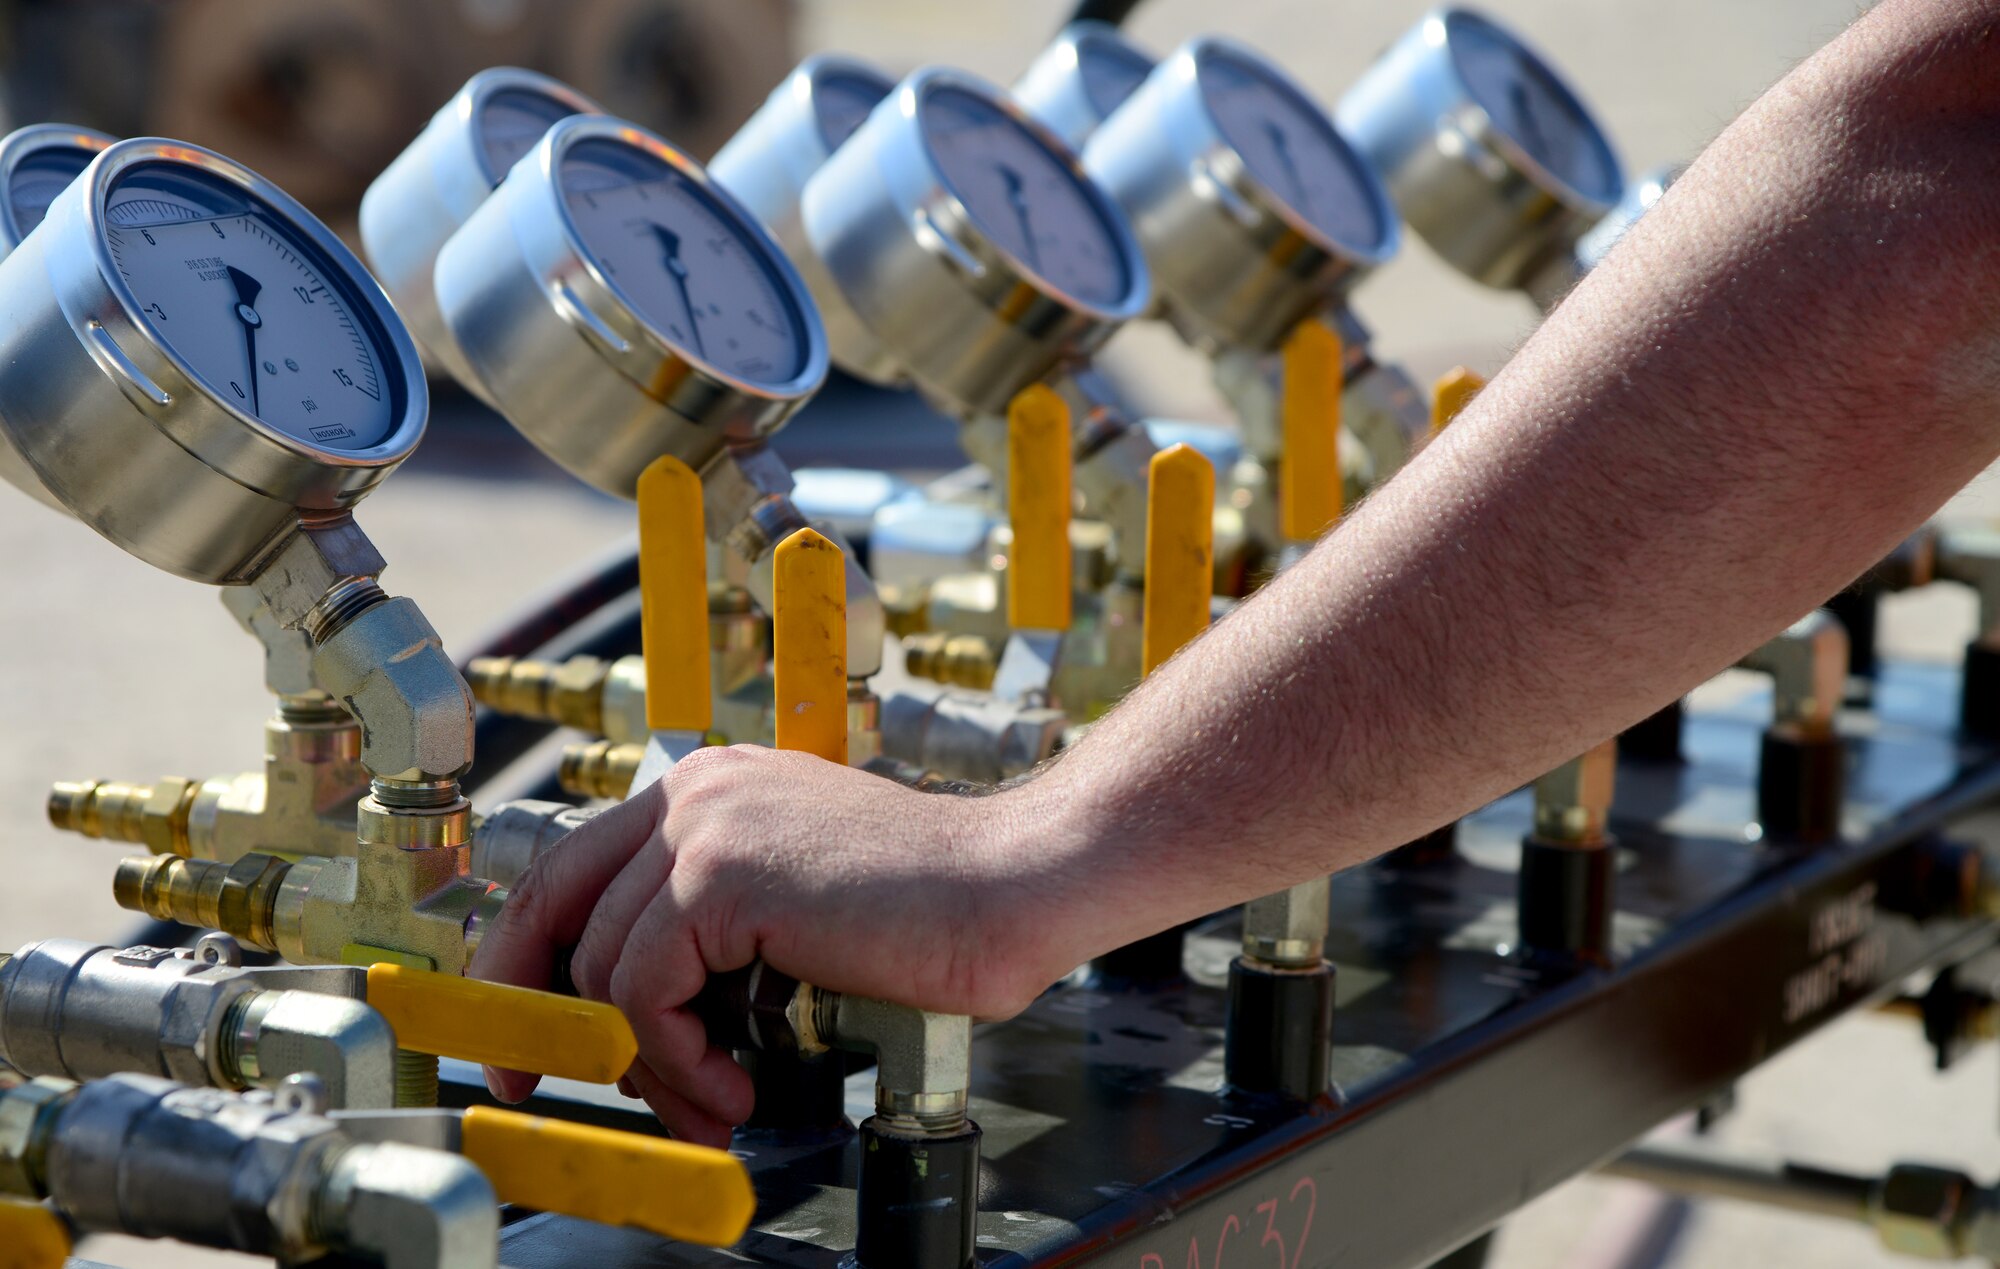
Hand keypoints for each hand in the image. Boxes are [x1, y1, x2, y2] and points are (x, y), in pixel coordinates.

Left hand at [469, 746, 1072, 1144]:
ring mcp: (703, 826)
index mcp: (711, 788)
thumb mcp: (798, 899)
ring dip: (650, 1066)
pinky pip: (642, 992)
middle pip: (552, 905)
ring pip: (603, 971)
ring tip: (716, 1109)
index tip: (527, 1034)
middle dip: (534, 1009)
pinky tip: (734, 1087)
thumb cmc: (931, 910)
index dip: (528, 955)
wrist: (1011, 887)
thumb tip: (640, 1004)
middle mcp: (694, 791)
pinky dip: (676, 1058)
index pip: (574, 867)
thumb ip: (719, 922)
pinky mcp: (719, 875)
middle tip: (539, 1085)